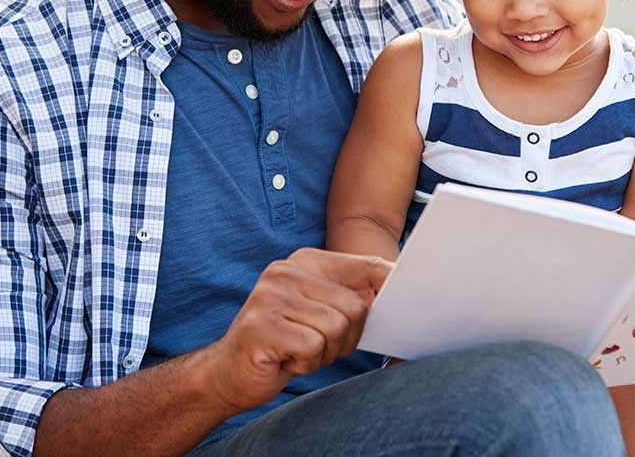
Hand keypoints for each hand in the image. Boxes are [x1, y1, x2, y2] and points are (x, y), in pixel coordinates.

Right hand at [201, 248, 391, 414]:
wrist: (228, 372)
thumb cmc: (284, 342)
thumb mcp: (319, 311)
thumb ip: (351, 295)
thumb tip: (396, 284)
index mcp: (304, 261)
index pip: (364, 266)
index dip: (388, 285)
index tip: (405, 294)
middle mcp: (285, 271)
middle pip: (354, 306)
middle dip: (347, 337)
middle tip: (322, 346)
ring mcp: (270, 297)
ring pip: (336, 328)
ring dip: (326, 352)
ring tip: (302, 351)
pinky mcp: (263, 326)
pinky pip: (314, 348)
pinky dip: (308, 363)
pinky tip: (288, 359)